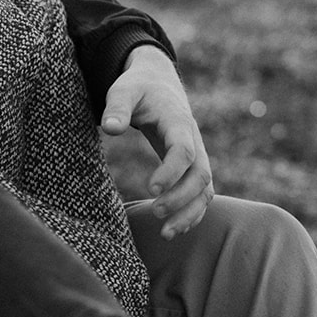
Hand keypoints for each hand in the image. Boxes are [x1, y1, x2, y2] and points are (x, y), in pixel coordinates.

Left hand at [100, 46, 213, 238]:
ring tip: (166, 234)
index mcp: (178, 121)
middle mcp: (194, 140)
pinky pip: (201, 193)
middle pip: (200, 174)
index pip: (184, 150)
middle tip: (156, 212)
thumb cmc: (138, 87)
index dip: (171, 172)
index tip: (150, 189)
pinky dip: (192, 213)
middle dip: (181, 197)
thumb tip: (110, 128)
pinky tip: (173, 229)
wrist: (158, 83)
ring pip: (206, 188)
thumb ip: (117, 107)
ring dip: (190, 213)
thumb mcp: (123, 89)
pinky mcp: (192, 166)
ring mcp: (197, 154)